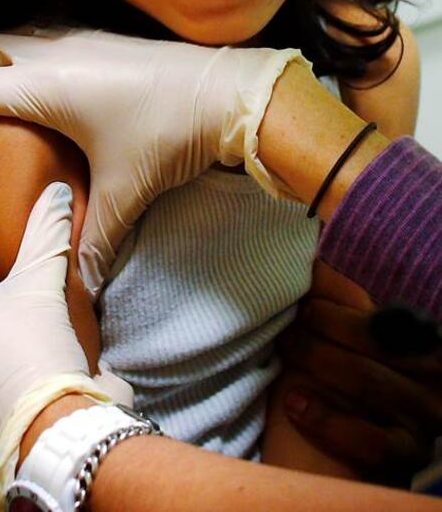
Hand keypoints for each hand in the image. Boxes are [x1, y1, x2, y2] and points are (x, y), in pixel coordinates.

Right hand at [0, 28, 309, 293]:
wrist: (233, 91)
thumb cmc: (173, 133)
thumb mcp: (127, 191)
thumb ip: (93, 239)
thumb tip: (78, 287)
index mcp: (44, 84)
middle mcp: (50, 52)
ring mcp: (72, 39)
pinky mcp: (92, 39)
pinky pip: (28, 39)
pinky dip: (5, 62)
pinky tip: (18, 94)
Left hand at [279, 282, 441, 485]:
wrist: (346, 446)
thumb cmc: (345, 373)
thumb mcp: (350, 335)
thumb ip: (340, 299)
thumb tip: (308, 256)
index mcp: (428, 341)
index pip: (390, 318)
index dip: (341, 310)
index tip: (303, 304)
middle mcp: (438, 378)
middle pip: (377, 343)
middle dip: (323, 330)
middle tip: (286, 327)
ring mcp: (427, 419)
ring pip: (369, 381)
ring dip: (318, 363)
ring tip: (285, 351)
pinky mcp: (407, 456)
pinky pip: (370, 440)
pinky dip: (327, 420)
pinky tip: (294, 402)